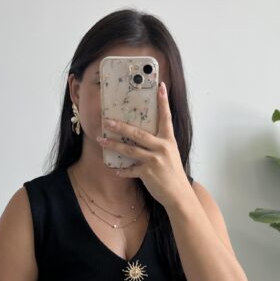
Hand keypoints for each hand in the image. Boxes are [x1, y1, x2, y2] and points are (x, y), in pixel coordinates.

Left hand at [97, 81, 190, 208]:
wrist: (179, 194)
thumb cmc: (173, 173)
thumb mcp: (170, 154)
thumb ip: (159, 143)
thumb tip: (143, 134)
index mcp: (168, 140)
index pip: (166, 117)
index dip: (163, 101)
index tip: (160, 86)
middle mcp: (162, 147)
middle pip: (138, 133)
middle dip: (120, 126)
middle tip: (107, 121)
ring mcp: (155, 160)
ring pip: (130, 149)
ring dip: (113, 145)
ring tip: (101, 140)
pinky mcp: (148, 173)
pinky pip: (130, 170)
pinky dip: (122, 170)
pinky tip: (115, 169)